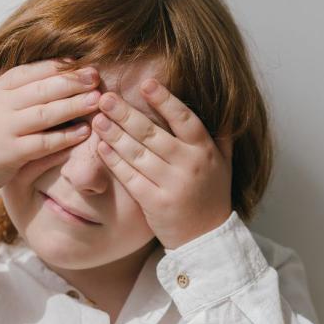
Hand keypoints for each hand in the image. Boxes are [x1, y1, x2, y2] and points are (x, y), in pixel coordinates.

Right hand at [0, 59, 100, 190]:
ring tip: (96, 100)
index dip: (59, 66)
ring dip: (74, 105)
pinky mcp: (11, 153)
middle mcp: (1, 105)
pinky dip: (65, 137)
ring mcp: (6, 128)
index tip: (82, 63)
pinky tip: (84, 132)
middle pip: (43, 88)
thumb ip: (14, 90)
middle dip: (73, 81)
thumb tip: (49, 73)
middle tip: (96, 78)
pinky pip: (44, 143)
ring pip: (46, 113)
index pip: (32, 70)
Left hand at [91, 79, 233, 249]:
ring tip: (98, 119)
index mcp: (205, 151)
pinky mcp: (155, 203)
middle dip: (126, 114)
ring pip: (138, 154)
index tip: (146, 83)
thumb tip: (225, 105)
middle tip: (106, 97)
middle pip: (152, 134)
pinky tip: (101, 147)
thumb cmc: (212, 196)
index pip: (184, 119)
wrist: (206, 240)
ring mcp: (171, 185)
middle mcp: (189, 165)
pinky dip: (114, 161)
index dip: (165, 100)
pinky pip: (130, 177)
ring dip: (115, 134)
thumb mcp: (224, 164)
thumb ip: (221, 135)